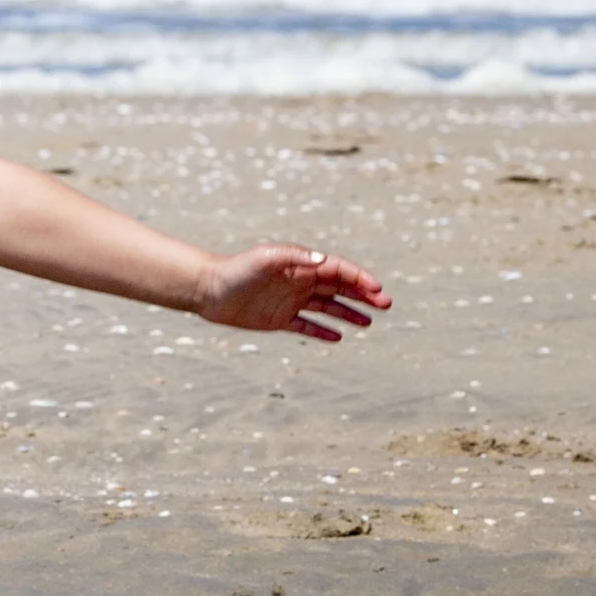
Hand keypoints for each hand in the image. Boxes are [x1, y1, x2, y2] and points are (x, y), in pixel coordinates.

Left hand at [194, 245, 390, 341]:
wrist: (209, 289)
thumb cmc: (237, 270)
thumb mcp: (266, 259)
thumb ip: (295, 257)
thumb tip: (324, 260)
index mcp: (301, 264)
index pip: (339, 270)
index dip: (360, 278)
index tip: (377, 290)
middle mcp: (300, 281)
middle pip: (339, 287)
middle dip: (364, 295)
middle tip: (386, 304)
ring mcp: (291, 300)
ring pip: (328, 306)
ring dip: (349, 312)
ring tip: (369, 322)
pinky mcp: (279, 319)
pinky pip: (307, 325)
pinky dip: (323, 331)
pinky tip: (338, 338)